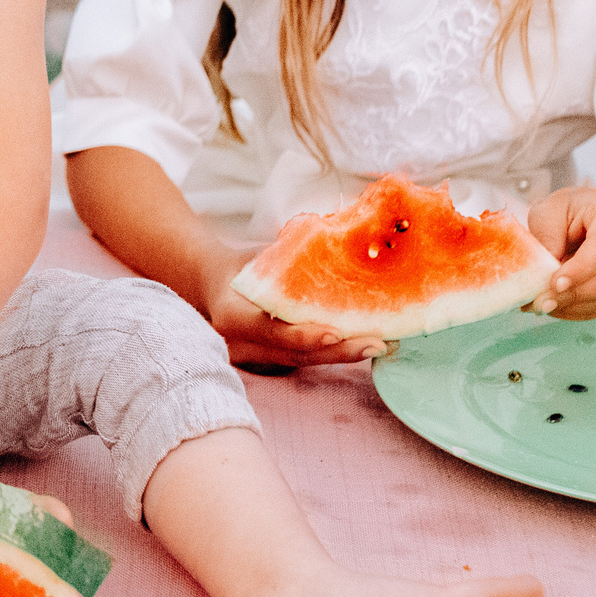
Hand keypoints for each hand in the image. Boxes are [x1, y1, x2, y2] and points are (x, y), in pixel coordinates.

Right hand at [205, 267, 387, 368]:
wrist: (214, 287)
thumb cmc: (242, 268)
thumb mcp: (260, 259)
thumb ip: (290, 259)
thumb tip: (337, 234)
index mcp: (233, 316)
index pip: (270, 330)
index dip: (303, 335)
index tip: (334, 332)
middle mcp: (242, 346)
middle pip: (295, 354)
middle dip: (338, 352)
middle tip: (376, 343)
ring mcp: (256, 359)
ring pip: (305, 361)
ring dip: (344, 355)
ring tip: (381, 344)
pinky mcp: (273, 363)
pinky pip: (307, 360)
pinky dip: (335, 353)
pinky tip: (365, 345)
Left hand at [525, 187, 595, 319]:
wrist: (584, 216)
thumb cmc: (566, 211)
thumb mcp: (548, 212)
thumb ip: (547, 238)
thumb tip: (548, 273)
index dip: (580, 270)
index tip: (554, 284)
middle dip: (577, 294)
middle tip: (544, 301)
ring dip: (575, 306)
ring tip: (543, 304)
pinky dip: (580, 310)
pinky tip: (558, 306)